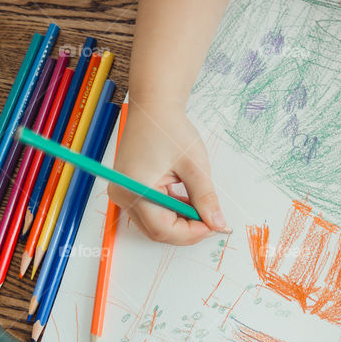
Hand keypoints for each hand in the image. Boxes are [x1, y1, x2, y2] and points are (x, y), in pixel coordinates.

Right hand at [110, 102, 227, 244]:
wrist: (154, 108)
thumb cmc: (170, 129)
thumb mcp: (194, 165)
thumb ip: (205, 198)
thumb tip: (217, 223)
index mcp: (135, 188)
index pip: (163, 229)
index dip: (190, 233)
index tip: (213, 226)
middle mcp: (123, 195)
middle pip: (157, 230)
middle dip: (186, 230)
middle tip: (210, 219)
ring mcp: (123, 193)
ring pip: (155, 224)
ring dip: (180, 221)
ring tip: (200, 206)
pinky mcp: (128, 190)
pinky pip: (151, 212)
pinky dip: (171, 212)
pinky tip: (187, 201)